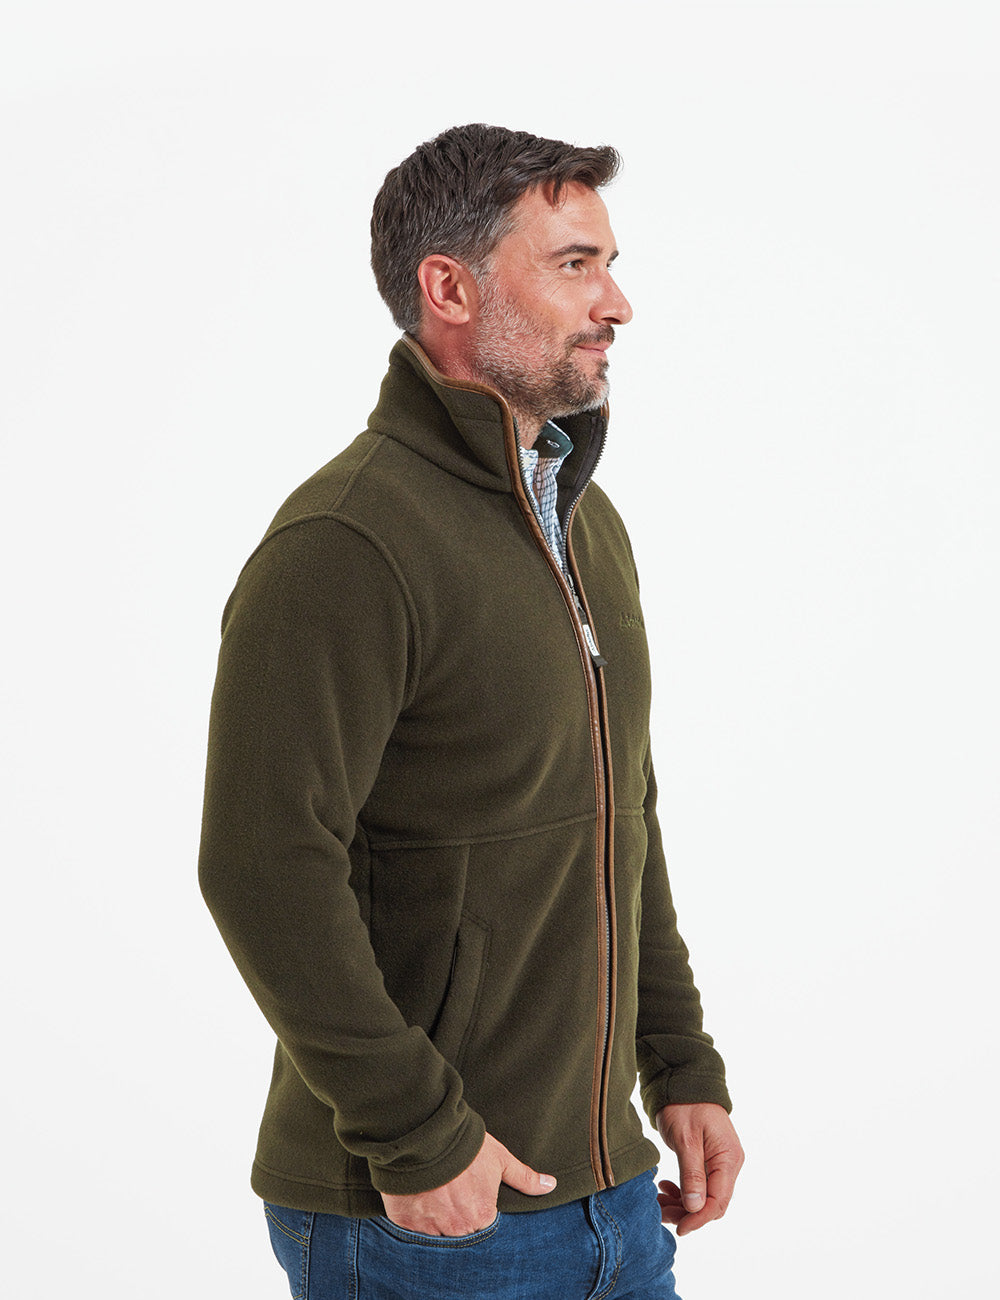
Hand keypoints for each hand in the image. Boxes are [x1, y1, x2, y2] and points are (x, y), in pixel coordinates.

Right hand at [380, 1132, 556, 1235]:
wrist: (426, 1133)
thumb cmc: (466, 1146)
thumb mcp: (499, 1159)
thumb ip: (524, 1178)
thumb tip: (550, 1185)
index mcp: (482, 1216)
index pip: (483, 1224)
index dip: (477, 1208)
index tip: (470, 1193)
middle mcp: (457, 1228)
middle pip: (460, 1232)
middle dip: (457, 1217)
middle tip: (452, 1192)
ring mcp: (430, 1227)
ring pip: (436, 1234)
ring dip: (436, 1219)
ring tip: (435, 1193)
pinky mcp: (406, 1222)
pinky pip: (413, 1230)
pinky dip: (416, 1218)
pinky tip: (419, 1198)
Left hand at [655, 1102, 743, 1235]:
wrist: (683, 1080)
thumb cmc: (685, 1105)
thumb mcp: (685, 1139)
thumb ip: (692, 1174)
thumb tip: (695, 1207)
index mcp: (728, 1159)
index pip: (718, 1201)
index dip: (699, 1218)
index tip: (679, 1227)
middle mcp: (729, 1164)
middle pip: (712, 1203)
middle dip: (687, 1213)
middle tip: (661, 1212)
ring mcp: (720, 1163)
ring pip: (704, 1197)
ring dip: (682, 1204)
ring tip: (659, 1200)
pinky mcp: (708, 1160)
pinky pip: (699, 1186)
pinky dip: (683, 1191)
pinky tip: (665, 1187)